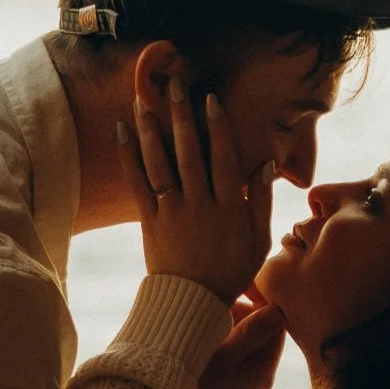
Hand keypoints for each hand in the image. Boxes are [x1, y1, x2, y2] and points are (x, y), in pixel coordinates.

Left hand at [118, 75, 275, 304]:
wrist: (193, 303)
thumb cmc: (230, 271)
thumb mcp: (258, 240)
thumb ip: (263, 201)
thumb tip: (267, 164)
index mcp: (229, 207)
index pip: (224, 158)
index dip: (218, 127)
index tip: (211, 99)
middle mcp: (200, 204)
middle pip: (190, 153)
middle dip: (183, 117)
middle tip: (176, 85)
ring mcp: (173, 211)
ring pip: (161, 163)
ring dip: (151, 129)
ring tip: (144, 99)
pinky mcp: (150, 221)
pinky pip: (137, 183)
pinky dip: (128, 156)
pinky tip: (122, 130)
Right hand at [167, 294, 286, 388]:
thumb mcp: (224, 360)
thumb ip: (251, 333)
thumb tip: (278, 308)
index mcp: (262, 370)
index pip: (276, 324)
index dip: (263, 300)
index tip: (241, 282)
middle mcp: (253, 373)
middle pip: (258, 326)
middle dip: (240, 308)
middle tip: (214, 298)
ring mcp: (234, 375)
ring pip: (238, 333)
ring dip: (223, 319)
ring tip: (200, 313)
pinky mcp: (216, 375)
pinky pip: (222, 345)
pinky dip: (211, 332)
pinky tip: (193, 327)